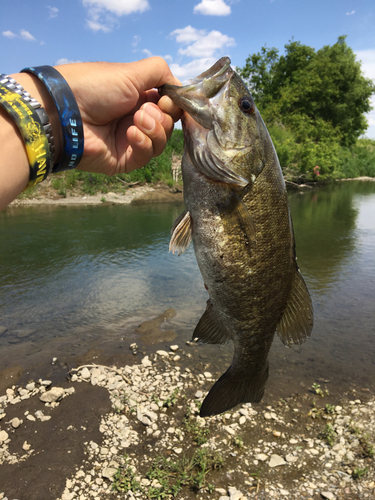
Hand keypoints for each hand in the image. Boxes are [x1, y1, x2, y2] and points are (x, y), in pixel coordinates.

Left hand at [55, 57, 181, 174]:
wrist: (65, 113)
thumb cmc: (95, 87)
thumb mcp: (131, 72)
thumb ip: (160, 72)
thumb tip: (179, 86)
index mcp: (137, 97)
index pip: (169, 105)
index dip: (173, 104)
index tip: (167, 99)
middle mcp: (135, 119)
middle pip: (168, 124)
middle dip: (163, 117)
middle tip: (144, 110)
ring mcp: (130, 141)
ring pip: (161, 141)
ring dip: (154, 129)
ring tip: (136, 120)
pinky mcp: (124, 160)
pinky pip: (146, 155)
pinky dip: (143, 143)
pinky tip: (130, 133)